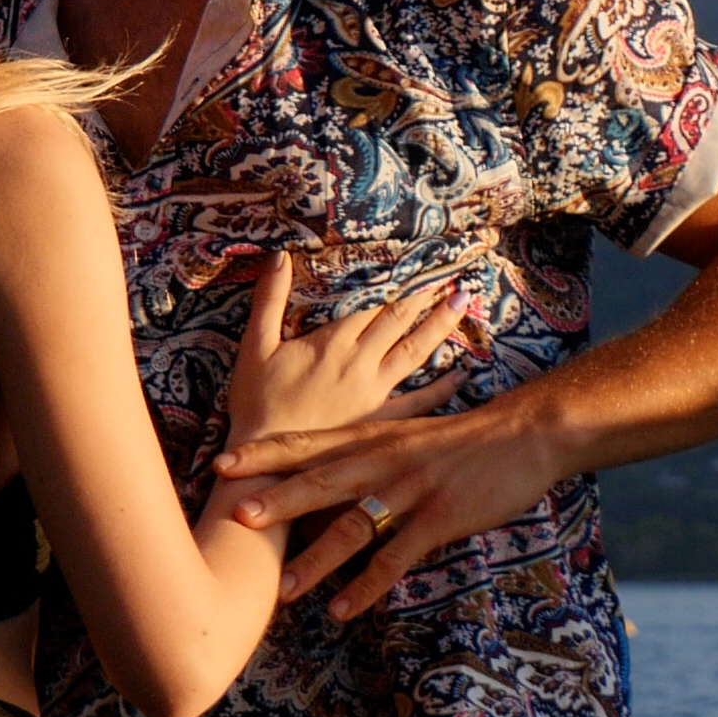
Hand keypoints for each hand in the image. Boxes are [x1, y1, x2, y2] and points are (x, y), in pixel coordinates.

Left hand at [215, 398, 575, 621]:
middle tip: (234, 518)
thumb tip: (324, 474)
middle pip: (320, 480)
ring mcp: (412, 490)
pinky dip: (367, 586)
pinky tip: (343, 610)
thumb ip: (367, 451)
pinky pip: (396, 557)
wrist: (526, 434)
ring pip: (355, 525)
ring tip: (284, 590)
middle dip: (276, 500)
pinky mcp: (440, 518)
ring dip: (318, 559)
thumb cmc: (465, 439)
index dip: (265, 454)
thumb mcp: (408, 434)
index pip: (309, 444)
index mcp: (373, 438)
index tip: (221, 464)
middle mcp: (385, 460)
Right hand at [226, 252, 473, 441]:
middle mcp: (359, 361)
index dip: (397, 281)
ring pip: (414, 351)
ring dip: (439, 326)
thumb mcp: (254, 346)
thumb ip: (268, 300)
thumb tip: (278, 256)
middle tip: (452, 274)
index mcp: (332, 341)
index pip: (372, 303)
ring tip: (463, 303)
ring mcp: (374, 391)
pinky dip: (442, 388)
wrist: (266, 460)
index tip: (420, 264)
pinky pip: (418, 402)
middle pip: (398, 320)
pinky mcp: (378, 420)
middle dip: (426, 295)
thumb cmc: (256, 403)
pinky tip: (462, 374)